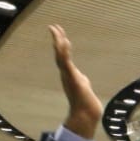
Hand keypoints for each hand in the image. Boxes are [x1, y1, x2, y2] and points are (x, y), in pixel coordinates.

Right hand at [49, 25, 100, 139]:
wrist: (86, 114)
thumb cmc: (86, 103)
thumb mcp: (84, 87)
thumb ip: (82, 80)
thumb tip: (83, 79)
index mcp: (69, 73)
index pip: (63, 55)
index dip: (60, 44)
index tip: (59, 32)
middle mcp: (66, 73)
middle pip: (59, 53)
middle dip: (57, 39)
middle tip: (53, 26)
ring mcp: (69, 76)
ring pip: (61, 56)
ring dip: (59, 44)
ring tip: (57, 31)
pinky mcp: (73, 79)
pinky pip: (67, 63)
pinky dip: (64, 53)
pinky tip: (64, 43)